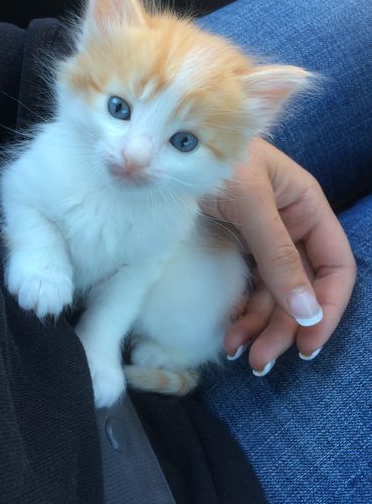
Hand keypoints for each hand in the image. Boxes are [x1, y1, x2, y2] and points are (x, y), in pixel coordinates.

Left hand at [203, 137, 355, 374]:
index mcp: (307, 208)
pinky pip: (248, 287)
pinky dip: (241, 312)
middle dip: (285, 327)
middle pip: (302, 288)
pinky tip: (229, 332)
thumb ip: (278, 254)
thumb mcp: (250, 203)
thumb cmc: (215, 156)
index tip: (307, 344)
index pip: (335, 266)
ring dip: (260, 327)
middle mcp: (289, 226)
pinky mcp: (235, 247)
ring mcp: (261, 239)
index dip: (328, 307)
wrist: (166, 141)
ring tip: (237, 352)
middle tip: (260, 362)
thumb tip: (309, 313)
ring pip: (274, 294)